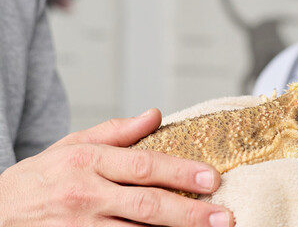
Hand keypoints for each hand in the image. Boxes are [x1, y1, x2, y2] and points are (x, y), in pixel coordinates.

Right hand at [0, 109, 232, 226]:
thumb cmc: (39, 179)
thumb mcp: (71, 145)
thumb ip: (116, 132)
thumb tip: (156, 115)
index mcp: (87, 161)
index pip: (143, 166)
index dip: (181, 172)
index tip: (213, 178)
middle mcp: (85, 195)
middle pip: (147, 205)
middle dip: (190, 213)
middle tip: (224, 217)